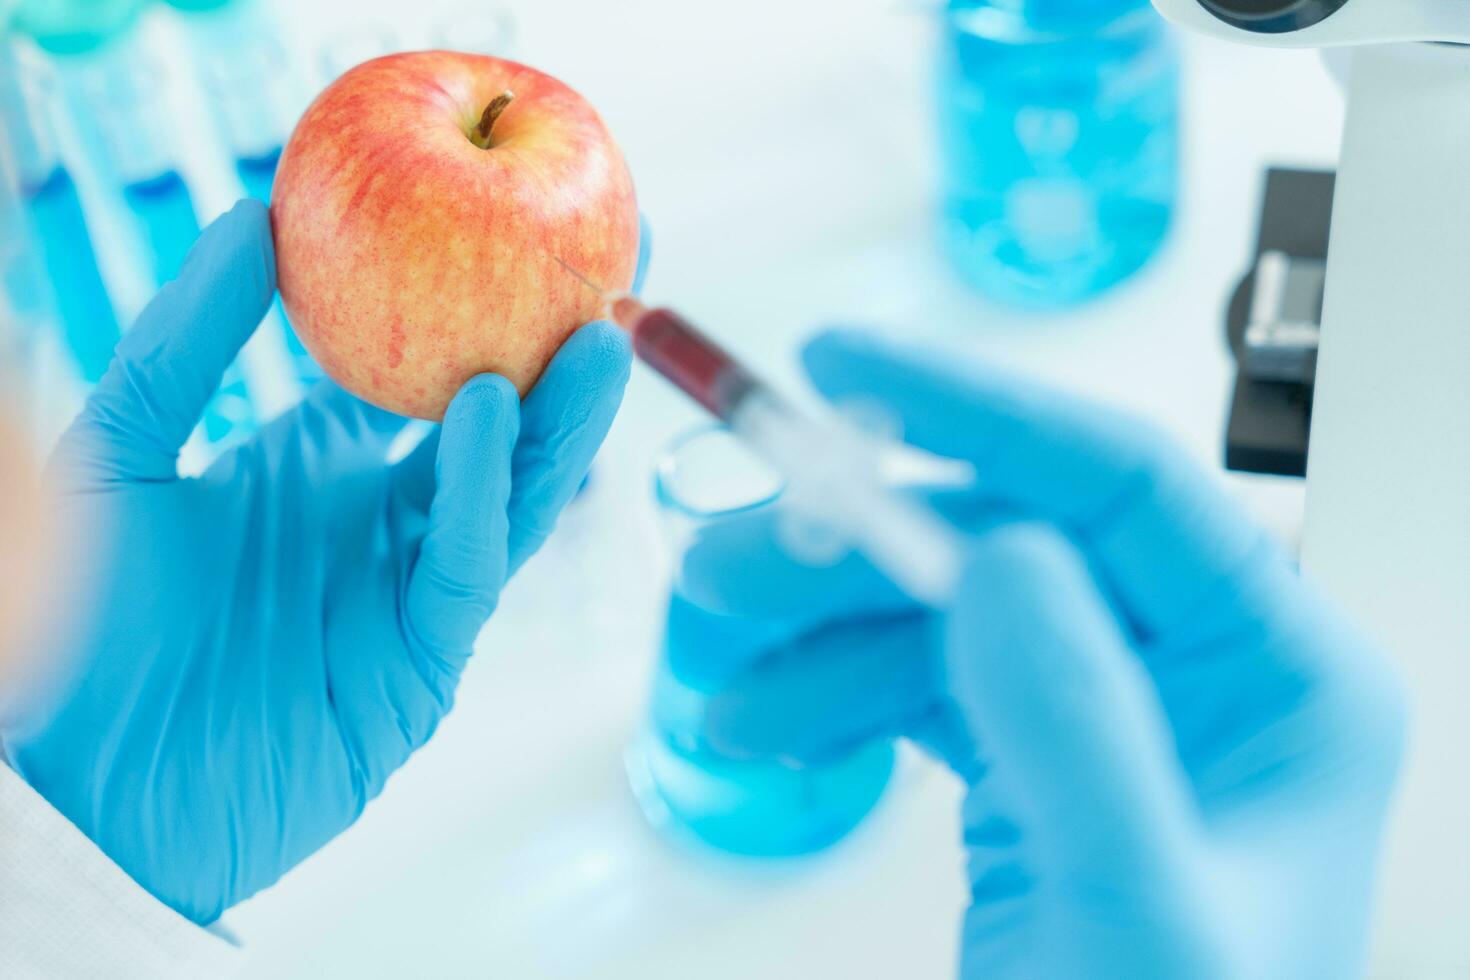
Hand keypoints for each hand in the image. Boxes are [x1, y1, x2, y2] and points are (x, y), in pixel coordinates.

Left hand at [0, 200, 641, 923]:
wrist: (75, 786)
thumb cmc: (75, 624)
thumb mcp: (115, 453)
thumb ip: (181, 344)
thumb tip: (250, 217)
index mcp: (319, 467)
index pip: (419, 374)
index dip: (471, 306)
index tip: (516, 230)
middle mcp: (379, 522)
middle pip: (498, 427)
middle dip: (559, 354)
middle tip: (615, 267)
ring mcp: (408, 593)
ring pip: (513, 496)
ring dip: (560, 422)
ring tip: (601, 337)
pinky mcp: (419, 664)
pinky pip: (467, 567)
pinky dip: (485, 492)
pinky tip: (491, 413)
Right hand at [695, 330, 1405, 977]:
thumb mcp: (1128, 911)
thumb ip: (1079, 731)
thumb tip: (1000, 558)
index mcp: (1285, 674)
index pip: (1127, 487)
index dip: (978, 411)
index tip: (844, 364)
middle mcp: (1207, 674)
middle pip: (1013, 543)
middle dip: (861, 547)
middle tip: (731, 559)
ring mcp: (1115, 717)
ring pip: (949, 614)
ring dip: (824, 626)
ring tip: (715, 662)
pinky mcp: (1037, 766)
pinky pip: (925, 687)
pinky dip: (837, 692)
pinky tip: (762, 719)